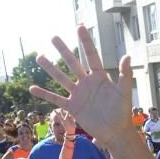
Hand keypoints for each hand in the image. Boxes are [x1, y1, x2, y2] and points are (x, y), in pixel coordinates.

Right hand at [30, 26, 133, 150]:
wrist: (115, 132)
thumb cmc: (122, 112)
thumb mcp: (124, 92)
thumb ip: (125, 74)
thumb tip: (127, 56)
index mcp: (100, 77)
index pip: (91, 56)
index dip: (86, 42)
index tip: (80, 27)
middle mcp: (87, 83)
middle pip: (73, 63)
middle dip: (64, 50)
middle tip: (53, 37)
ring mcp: (78, 94)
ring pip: (61, 78)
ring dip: (50, 68)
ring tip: (39, 57)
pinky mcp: (73, 107)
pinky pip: (56, 99)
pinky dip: (44, 94)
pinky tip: (32, 88)